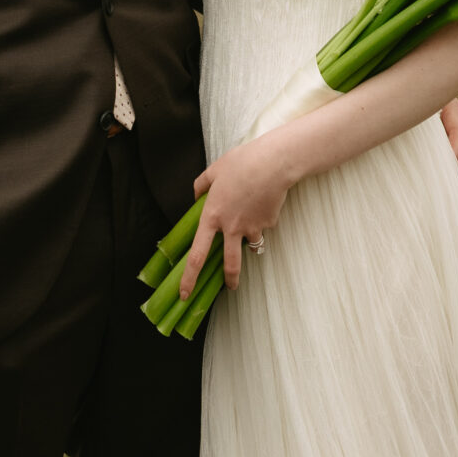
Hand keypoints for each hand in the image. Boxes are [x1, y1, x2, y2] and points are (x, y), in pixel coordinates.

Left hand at [179, 136, 294, 295]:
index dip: (189, 278)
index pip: (197, 255)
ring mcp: (251, 228)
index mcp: (212, 216)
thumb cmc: (242, 163)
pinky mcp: (268, 224)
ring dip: (250, 238)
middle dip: (230, 279)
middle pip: (229, 264)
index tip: (184, 293)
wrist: (273, 163)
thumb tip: (197, 195)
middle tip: (230, 287)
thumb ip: (202, 184)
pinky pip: (264, 225)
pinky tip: (265, 199)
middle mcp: (230, 227)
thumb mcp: (215, 170)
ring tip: (252, 215)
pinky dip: (263, 218)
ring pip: (251, 244)